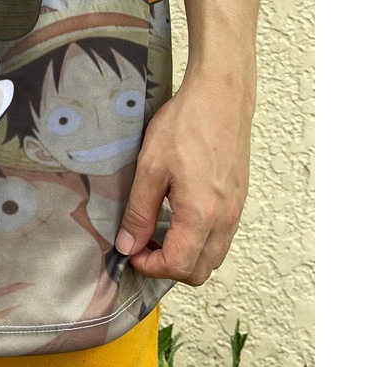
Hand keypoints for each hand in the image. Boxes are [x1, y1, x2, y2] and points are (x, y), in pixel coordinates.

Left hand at [114, 64, 253, 285]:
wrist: (220, 96)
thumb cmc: (186, 124)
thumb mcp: (150, 166)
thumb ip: (140, 211)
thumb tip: (128, 244)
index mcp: (202, 215)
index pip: (179, 266)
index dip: (150, 266)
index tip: (131, 251)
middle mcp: (225, 219)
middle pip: (200, 271)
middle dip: (169, 267)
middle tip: (143, 244)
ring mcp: (236, 210)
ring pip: (213, 255)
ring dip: (186, 254)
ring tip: (158, 230)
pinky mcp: (239, 197)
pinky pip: (222, 235)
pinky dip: (200, 239)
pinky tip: (178, 214)